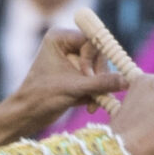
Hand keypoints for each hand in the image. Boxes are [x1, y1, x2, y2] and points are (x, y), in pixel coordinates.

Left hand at [0, 26, 121, 144]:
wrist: (26, 116)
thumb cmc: (41, 96)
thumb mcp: (74, 88)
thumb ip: (101, 83)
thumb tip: (127, 81)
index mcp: (60, 38)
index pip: (91, 40)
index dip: (95, 59)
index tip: (90, 77)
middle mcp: (66, 46)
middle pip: (97, 56)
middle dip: (98, 77)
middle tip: (96, 92)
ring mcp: (71, 61)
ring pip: (98, 70)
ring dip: (98, 88)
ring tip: (92, 104)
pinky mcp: (75, 77)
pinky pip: (94, 81)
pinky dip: (94, 94)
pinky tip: (89, 106)